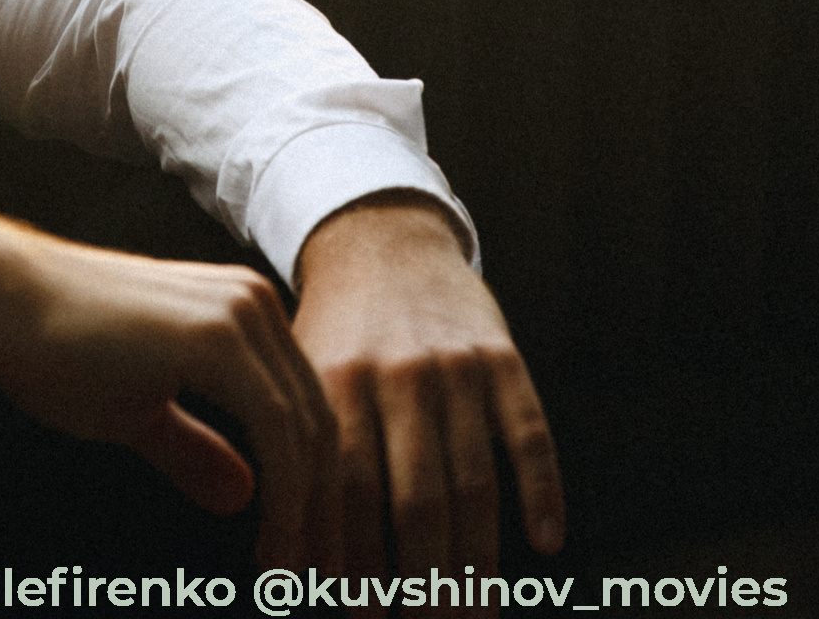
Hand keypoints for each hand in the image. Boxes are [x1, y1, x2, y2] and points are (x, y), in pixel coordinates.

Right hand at [0, 198, 340, 569]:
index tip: (311, 560)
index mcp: (244, 312)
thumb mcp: (137, 409)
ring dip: (312, 520)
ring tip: (297, 584)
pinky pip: (279, 432)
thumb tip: (245, 495)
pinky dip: (287, 500)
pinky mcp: (218, 336)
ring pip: (310, 434)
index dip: (317, 494)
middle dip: (327, 516)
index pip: (306, 412)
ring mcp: (241, 313)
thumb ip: (194, 447)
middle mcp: (256, 303)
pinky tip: (273, 549)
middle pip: (322, 425)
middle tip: (324, 590)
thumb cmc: (54, 345)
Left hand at [292, 193, 565, 587]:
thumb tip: (274, 558)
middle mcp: (395, 376)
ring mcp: (454, 367)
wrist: (380, 238)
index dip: (352, 563)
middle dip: (421, 581)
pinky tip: (545, 544)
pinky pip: (529, 434)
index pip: (346, 494)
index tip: (355, 615)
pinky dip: (542, 490)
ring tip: (475, 616)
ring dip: (478, 561)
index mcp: (334, 384)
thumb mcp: (298, 376)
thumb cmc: (331, 329)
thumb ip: (294, 455)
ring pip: (474, 482)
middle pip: (415, 501)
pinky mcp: (502, 357)